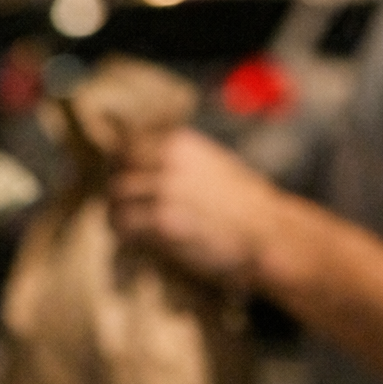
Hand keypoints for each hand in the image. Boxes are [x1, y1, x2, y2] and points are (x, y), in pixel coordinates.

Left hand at [108, 127, 280, 286]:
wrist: (268, 231)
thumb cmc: (245, 204)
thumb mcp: (213, 164)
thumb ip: (180, 160)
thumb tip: (147, 167)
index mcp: (179, 143)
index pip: (129, 142)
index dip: (119, 161)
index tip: (118, 176)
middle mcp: (169, 161)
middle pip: (117, 165)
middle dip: (114, 184)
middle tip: (116, 203)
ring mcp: (165, 190)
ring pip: (117, 195)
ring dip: (116, 211)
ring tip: (123, 226)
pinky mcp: (163, 221)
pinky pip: (126, 223)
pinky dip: (124, 233)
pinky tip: (133, 241)